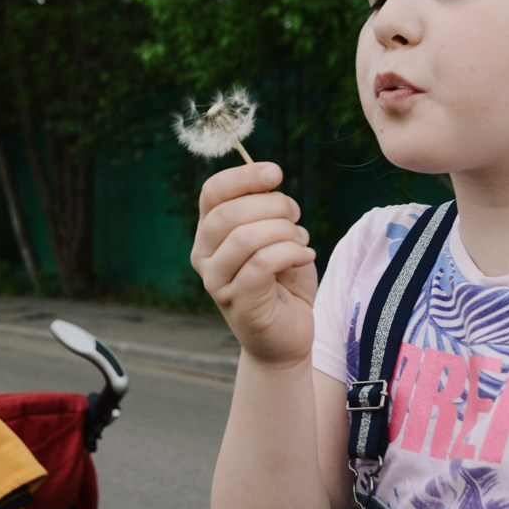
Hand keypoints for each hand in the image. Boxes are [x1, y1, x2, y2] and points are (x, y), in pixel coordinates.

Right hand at [191, 162, 317, 366]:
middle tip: (296, 215)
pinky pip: (262, 263)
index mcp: (209, 233)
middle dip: (273, 206)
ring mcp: (217, 282)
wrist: (287, 336)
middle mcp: (204, 256)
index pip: (212, 192)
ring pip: (246, 237)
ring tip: (301, 240)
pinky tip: (304, 256)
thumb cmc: (282, 282)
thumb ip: (267, 209)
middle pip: (229, 213)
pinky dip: (290, 252)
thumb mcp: (276, 236)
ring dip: (285, 232)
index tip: (276, 173)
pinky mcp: (238, 302)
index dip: (243, 176)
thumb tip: (269, 177)